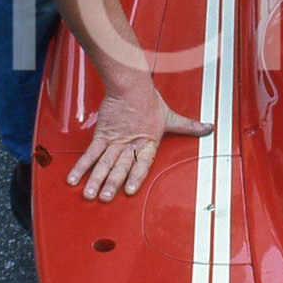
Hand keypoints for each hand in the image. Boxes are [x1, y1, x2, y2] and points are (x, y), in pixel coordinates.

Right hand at [67, 80, 212, 200]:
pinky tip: (73, 178)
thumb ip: (190, 127)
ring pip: (103, 163)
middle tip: (105, 198)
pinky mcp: (101, 135)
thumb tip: (209, 128)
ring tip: (89, 194)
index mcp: (148, 143)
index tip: (130, 190)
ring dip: (95, 179)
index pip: (142, 163)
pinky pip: (89, 153)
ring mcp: (114, 141)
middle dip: (111, 183)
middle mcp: (130, 144)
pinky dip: (81, 166)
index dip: (135, 176)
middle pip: (120, 167)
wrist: (130, 85)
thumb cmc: (150, 101)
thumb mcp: (172, 117)